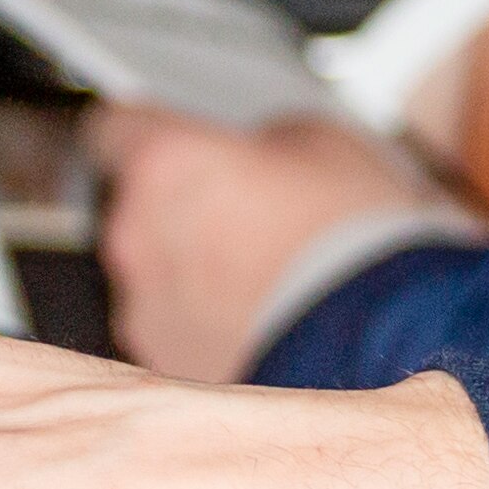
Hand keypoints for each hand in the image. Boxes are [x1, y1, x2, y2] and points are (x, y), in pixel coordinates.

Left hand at [86, 105, 464, 381]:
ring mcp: (145, 306)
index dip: (143, 128)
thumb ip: (260, 138)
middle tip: (243, 205)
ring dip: (191, 262)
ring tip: (262, 266)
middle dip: (180, 202)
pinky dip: (202, 314)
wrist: (376, 344)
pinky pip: (173, 321)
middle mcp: (136, 237)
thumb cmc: (351, 241)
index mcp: (163, 167)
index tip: (162, 132)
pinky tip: (258, 309)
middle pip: (135, 205)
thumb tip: (252, 150)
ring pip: (154, 268)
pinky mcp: (165, 361)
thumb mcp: (323, 142)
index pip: (112, 126)